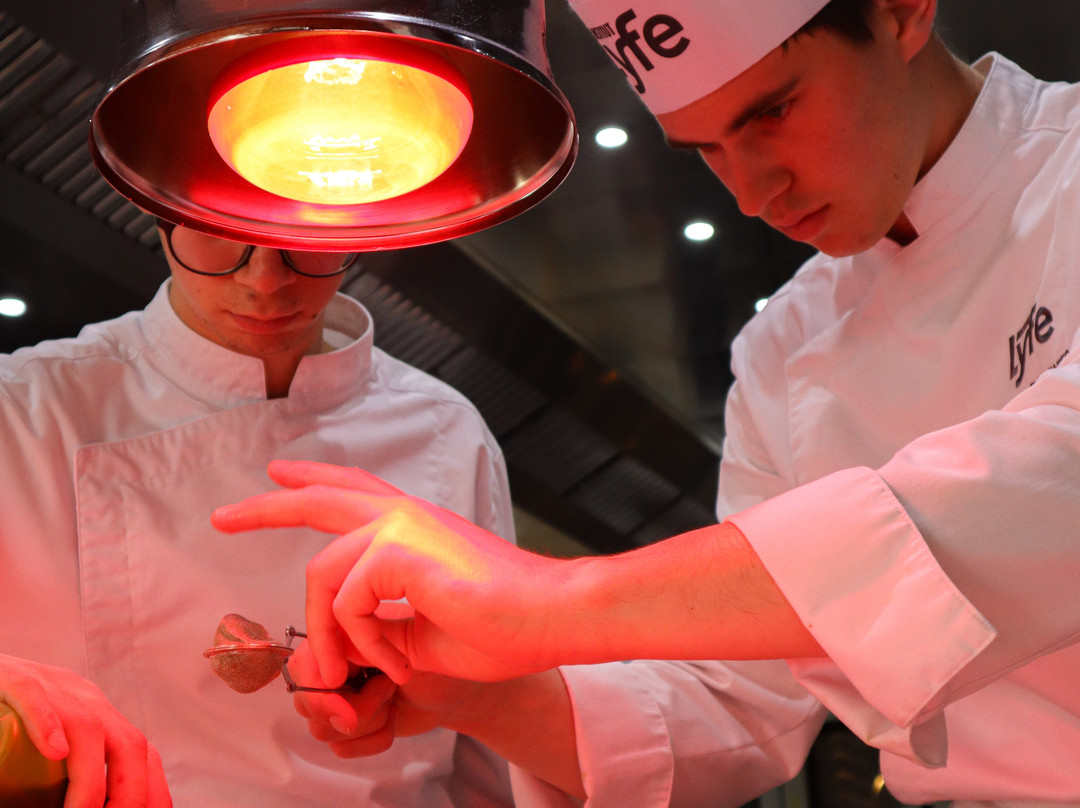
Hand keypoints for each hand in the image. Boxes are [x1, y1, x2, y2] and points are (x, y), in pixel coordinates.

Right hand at [0, 654, 171, 806]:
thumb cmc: (11, 709)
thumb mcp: (52, 736)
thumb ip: (69, 768)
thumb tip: (84, 804)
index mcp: (97, 714)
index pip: (139, 750)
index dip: (153, 787)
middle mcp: (84, 699)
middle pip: (127, 743)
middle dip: (131, 791)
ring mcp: (52, 688)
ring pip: (87, 728)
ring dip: (90, 780)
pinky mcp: (15, 679)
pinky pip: (35, 697)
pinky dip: (48, 725)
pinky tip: (55, 752)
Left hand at [212, 460, 573, 685]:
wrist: (549, 618)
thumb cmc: (501, 626)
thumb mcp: (422, 627)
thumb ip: (377, 619)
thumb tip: (338, 638)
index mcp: (415, 527)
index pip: (353, 491)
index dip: (313, 481)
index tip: (278, 476)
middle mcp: (405, 516)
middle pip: (320, 497)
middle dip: (266, 508)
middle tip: (223, 517)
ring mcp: (403, 527)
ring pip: (322, 574)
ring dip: (329, 633)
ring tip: (358, 669)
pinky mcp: (401, 549)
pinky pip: (347, 602)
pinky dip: (364, 642)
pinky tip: (396, 658)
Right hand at [286, 638, 486, 757]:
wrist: (458, 687)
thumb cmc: (440, 651)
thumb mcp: (405, 639)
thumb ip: (365, 642)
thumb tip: (334, 664)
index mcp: (338, 634)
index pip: (304, 664)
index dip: (321, 683)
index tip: (348, 687)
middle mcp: (332, 667)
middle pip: (307, 701)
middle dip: (351, 705)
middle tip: (386, 691)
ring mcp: (339, 699)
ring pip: (323, 728)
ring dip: (367, 719)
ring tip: (392, 696)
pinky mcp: (351, 726)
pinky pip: (341, 747)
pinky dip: (372, 738)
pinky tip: (392, 719)